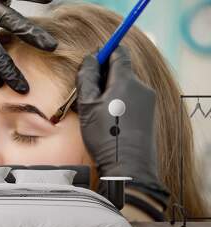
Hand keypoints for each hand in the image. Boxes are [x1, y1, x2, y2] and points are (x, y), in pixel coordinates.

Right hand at [76, 46, 167, 199]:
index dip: (104, 53)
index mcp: (126, 80)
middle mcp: (141, 86)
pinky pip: (131, 97)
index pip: (118, 53)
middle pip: (121, 70)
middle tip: (88, 91)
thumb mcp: (88, 105)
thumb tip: (90, 59)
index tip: (92, 60)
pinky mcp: (148, 112)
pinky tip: (109, 117)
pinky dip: (119, 100)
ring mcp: (147, 100)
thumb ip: (87, 77)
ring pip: (126, 85)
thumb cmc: (105, 135)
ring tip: (96, 109)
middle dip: (104, 75)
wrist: (128, 165)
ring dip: (111, 89)